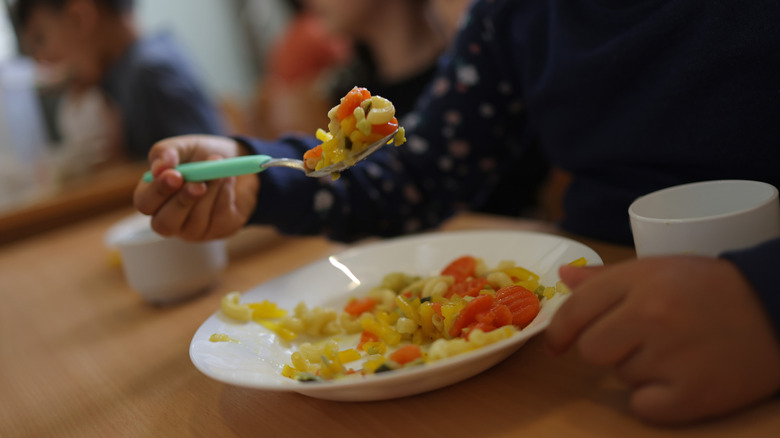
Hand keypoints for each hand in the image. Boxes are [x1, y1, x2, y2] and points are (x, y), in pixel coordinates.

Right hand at [134, 135, 259, 240]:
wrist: (237, 160)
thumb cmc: (202, 156)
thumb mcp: (183, 147)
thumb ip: (166, 152)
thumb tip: (159, 167)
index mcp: (154, 198)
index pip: (145, 204)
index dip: (158, 192)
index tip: (175, 175)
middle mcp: (170, 219)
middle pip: (165, 224)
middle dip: (182, 202)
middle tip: (199, 184)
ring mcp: (195, 229)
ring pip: (196, 220)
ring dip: (211, 191)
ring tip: (220, 169)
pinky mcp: (219, 230)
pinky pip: (220, 217)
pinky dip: (226, 194)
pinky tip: (228, 179)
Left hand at [545, 256, 779, 424]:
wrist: (777, 309)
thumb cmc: (714, 288)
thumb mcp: (660, 269)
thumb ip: (608, 278)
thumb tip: (564, 279)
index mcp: (640, 281)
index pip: (576, 310)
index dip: (560, 331)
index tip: (559, 343)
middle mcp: (651, 316)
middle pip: (592, 350)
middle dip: (608, 348)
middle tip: (641, 340)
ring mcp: (672, 357)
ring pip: (621, 377)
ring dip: (640, 370)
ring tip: (677, 351)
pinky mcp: (692, 396)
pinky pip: (643, 407)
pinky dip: (658, 400)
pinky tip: (683, 378)